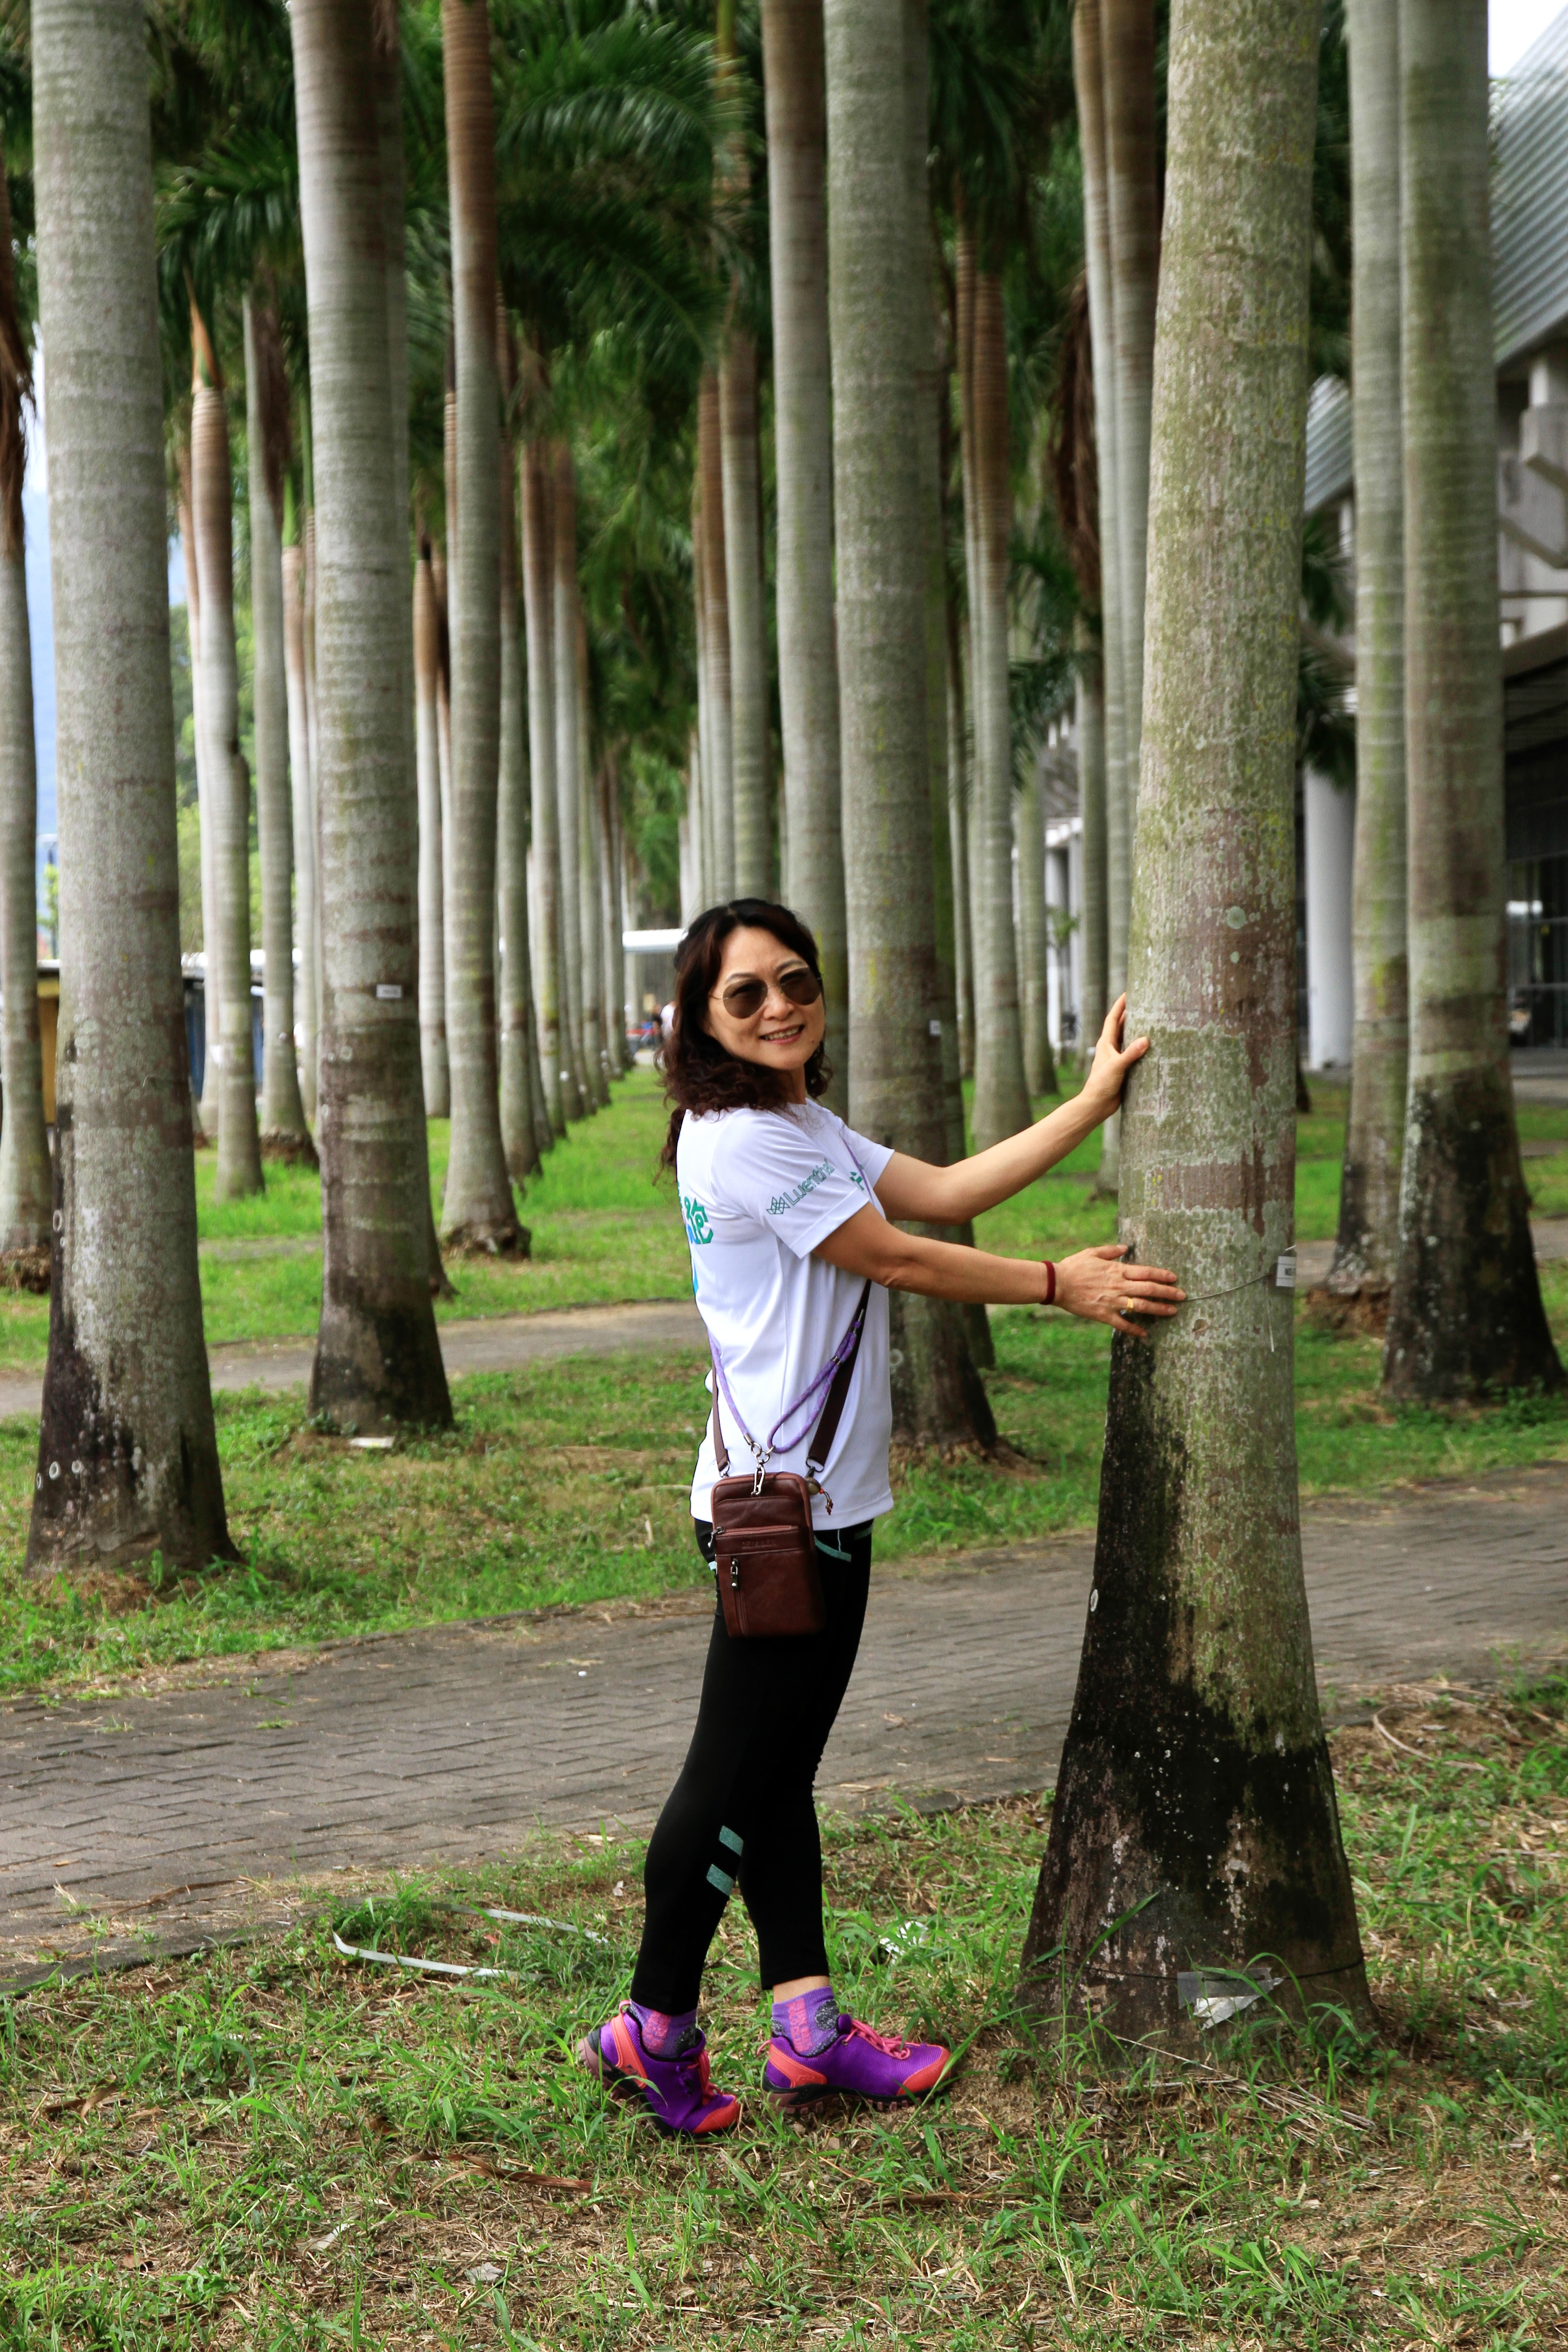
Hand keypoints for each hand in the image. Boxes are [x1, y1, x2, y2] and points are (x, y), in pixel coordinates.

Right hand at [1055, 1242, 1183, 1339]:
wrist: (1057, 1283)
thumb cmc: (1074, 1266)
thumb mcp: (1092, 1252)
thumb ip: (1111, 1251)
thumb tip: (1126, 1247)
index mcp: (1117, 1271)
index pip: (1146, 1272)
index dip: (1162, 1275)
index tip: (1174, 1278)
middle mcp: (1119, 1286)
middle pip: (1149, 1289)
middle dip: (1168, 1292)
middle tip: (1182, 1296)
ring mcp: (1112, 1301)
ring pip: (1141, 1306)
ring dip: (1159, 1309)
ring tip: (1172, 1311)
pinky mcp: (1103, 1315)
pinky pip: (1123, 1324)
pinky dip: (1134, 1329)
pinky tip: (1145, 1334)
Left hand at [1081, 994, 1149, 1118]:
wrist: (1097, 1104)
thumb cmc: (1101, 1084)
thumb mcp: (1117, 1066)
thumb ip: (1130, 1053)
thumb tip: (1146, 1039)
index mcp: (1106, 1044)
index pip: (1113, 1019)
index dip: (1119, 1006)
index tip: (1127, 993)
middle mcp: (1111, 1048)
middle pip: (1121, 1027)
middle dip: (1130, 1015)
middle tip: (1142, 1004)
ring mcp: (1116, 1058)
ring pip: (1127, 1040)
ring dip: (1136, 1031)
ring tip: (1150, 1021)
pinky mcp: (1123, 1069)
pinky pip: (1133, 1054)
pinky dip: (1141, 1048)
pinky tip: (1151, 1047)